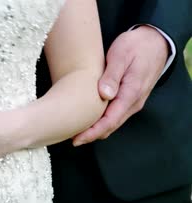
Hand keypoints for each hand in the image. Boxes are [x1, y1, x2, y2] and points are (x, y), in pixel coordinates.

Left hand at [73, 25, 168, 145]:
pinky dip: (101, 120)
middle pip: (110, 126)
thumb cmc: (136, 45)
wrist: (155, 40)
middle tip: (70, 138)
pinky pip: (114, 115)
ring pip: (112, 122)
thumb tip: (104, 95)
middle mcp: (133, 102)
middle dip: (91, 135)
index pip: (110, 121)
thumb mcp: (121, 55)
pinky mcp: (129, 98)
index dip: (92, 132)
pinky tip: (88, 118)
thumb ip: (112, 76)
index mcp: (131, 93)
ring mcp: (132, 101)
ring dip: (95, 129)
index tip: (76, 139)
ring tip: (75, 131)